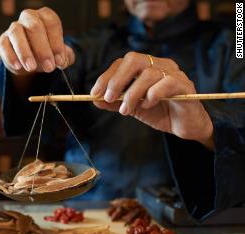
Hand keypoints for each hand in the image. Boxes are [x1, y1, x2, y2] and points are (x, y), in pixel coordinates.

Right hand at [0, 7, 74, 75]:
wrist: (30, 62)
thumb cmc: (46, 53)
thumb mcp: (59, 55)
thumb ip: (66, 57)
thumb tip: (64, 60)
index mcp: (45, 16)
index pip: (51, 24)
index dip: (57, 43)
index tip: (60, 61)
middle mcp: (29, 17)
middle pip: (35, 27)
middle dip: (43, 49)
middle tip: (49, 67)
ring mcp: (14, 28)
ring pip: (16, 33)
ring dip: (25, 52)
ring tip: (32, 67)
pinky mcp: (3, 40)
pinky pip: (4, 45)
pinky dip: (10, 56)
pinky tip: (18, 66)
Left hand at [90, 51, 213, 149]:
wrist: (185, 127)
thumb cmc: (159, 112)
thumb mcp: (131, 107)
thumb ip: (114, 102)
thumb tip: (94, 99)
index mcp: (146, 66)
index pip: (123, 62)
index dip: (107, 76)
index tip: (95, 93)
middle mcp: (160, 65)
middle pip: (134, 60)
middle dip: (117, 80)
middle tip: (109, 98)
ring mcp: (174, 73)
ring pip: (148, 74)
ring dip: (132, 94)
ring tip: (126, 110)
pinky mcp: (185, 86)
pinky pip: (166, 84)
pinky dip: (152, 95)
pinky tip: (148, 106)